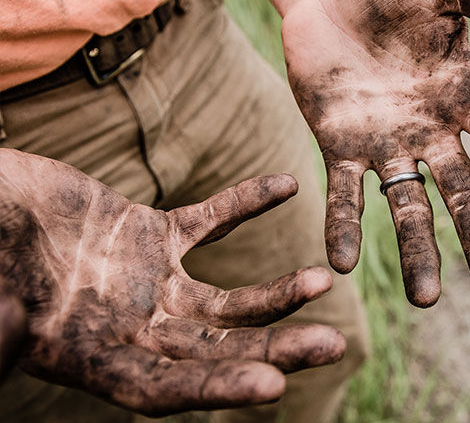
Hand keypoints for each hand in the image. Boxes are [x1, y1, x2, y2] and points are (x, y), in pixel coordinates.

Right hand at [0, 149, 345, 415]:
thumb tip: (11, 335)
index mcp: (90, 356)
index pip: (162, 388)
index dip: (215, 389)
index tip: (273, 387)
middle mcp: (130, 328)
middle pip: (215, 350)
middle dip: (273, 350)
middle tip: (333, 346)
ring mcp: (148, 283)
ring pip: (226, 300)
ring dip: (275, 293)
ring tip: (322, 280)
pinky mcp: (153, 235)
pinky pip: (210, 220)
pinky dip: (245, 203)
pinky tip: (286, 184)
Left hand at [277, 0, 469, 306]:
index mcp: (464, 94)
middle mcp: (430, 129)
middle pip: (464, 194)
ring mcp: (385, 143)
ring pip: (407, 206)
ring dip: (416, 251)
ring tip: (424, 301)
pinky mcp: (337, 144)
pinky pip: (342, 192)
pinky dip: (343, 225)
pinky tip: (342, 264)